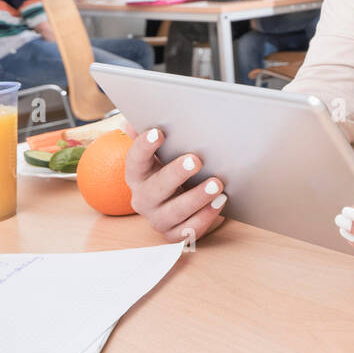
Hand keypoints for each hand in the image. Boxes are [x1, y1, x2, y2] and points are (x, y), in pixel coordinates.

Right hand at [124, 124, 227, 242]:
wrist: (180, 197)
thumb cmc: (171, 168)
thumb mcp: (163, 151)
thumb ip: (151, 134)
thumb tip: (135, 118)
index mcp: (137, 174)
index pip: (134, 160)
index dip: (143, 147)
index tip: (157, 132)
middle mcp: (142, 199)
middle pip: (154, 190)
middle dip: (175, 174)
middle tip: (196, 159)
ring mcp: (157, 218)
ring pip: (173, 213)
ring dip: (196, 198)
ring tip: (217, 184)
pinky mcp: (174, 234)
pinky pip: (187, 231)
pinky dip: (204, 218)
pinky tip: (220, 203)